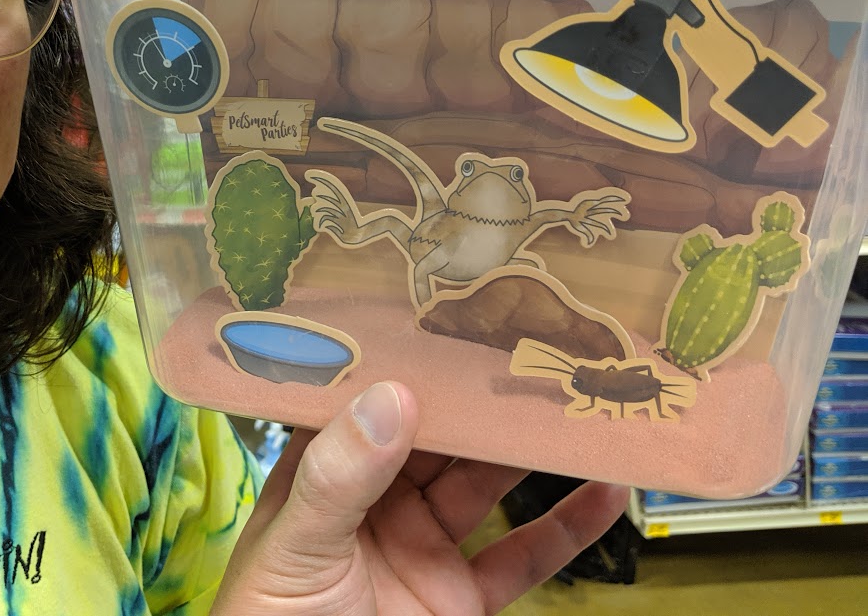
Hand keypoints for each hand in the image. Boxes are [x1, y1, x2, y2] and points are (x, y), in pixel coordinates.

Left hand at [214, 381, 628, 614]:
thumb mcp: (298, 543)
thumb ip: (340, 476)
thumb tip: (393, 395)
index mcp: (326, 470)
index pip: (370, 400)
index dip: (411, 360)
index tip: (458, 317)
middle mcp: (378, 499)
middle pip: (440, 435)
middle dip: (483, 397)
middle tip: (536, 347)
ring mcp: (424, 546)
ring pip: (487, 484)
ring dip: (531, 449)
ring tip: (580, 401)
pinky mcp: (463, 598)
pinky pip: (523, 558)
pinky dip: (568, 528)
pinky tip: (607, 492)